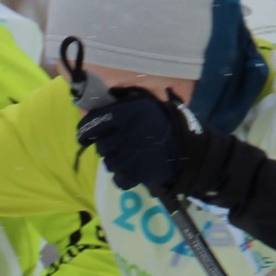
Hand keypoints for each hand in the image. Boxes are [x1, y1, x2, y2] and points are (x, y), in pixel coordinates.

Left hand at [77, 87, 210, 193]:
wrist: (191, 149)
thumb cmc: (170, 122)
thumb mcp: (148, 102)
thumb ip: (127, 98)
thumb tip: (107, 96)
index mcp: (126, 113)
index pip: (93, 123)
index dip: (84, 131)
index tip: (84, 136)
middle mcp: (124, 134)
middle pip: (101, 145)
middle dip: (106, 146)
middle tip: (117, 145)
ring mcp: (129, 156)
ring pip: (108, 162)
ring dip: (115, 161)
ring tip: (127, 158)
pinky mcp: (137, 174)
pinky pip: (118, 179)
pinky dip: (122, 177)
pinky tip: (130, 172)